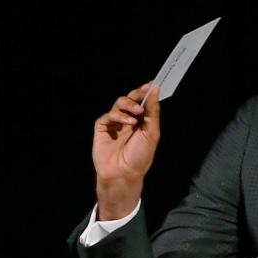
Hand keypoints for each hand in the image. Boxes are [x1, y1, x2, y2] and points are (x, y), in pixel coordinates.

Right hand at [92, 83, 160, 219]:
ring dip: (129, 104)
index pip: (144, 102)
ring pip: (119, 103)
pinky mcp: (102, 126)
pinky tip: (128, 122)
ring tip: (137, 112)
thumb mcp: (152, 133)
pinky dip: (119, 115)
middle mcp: (128, 119)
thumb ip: (153, 112)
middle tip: (144, 90)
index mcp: (142, 120)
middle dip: (137, 93)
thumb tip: (155, 90)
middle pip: (130, 98)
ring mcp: (114, 122)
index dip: (147, 92)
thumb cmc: (140, 156)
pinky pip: (109, 115)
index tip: (153, 83)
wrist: (123, 174)